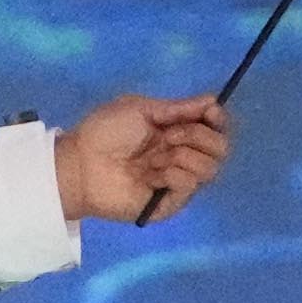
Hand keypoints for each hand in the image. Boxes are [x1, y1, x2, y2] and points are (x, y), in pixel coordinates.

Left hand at [54, 94, 232, 227]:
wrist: (80, 164)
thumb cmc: (104, 132)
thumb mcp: (139, 109)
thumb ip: (177, 107)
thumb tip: (212, 101)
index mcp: (177, 131)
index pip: (216, 127)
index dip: (219, 118)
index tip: (210, 113)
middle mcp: (183, 155)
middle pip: (221, 147)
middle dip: (198, 135)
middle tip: (168, 135)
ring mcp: (179, 180)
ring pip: (211, 167)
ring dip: (182, 156)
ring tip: (152, 159)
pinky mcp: (171, 201)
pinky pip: (191, 184)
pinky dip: (171, 174)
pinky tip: (149, 176)